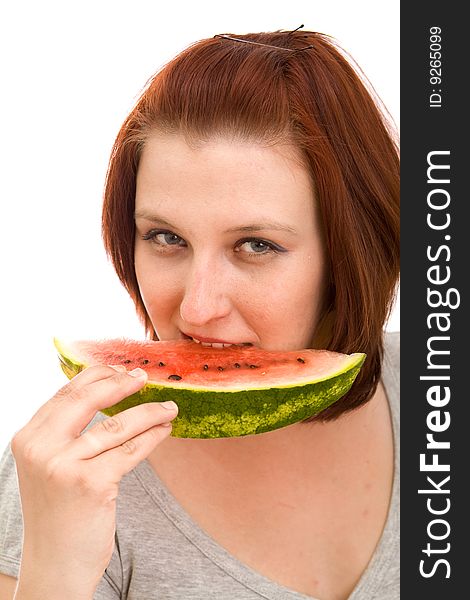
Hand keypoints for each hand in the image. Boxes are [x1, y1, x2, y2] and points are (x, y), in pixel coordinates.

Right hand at [11, 364, 177, 597]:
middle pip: (88, 400)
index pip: (66, 394)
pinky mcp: (91, 484)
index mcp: (29, 438)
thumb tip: (107, 392)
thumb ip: (66, 432)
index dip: (97, 376)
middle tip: (145, 378)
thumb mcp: (50, 466)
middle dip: (121, 384)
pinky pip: (131, 450)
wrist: (55, 564)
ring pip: (116, 425)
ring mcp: (64, 466)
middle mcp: (41, 448)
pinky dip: (152, 436)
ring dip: (149, 412)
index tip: (121, 370)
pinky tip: (165, 430)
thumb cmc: (59, 512)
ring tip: (169, 407)